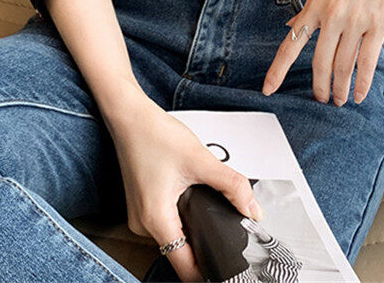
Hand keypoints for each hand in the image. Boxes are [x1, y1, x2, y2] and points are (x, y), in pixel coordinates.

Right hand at [103, 90, 263, 281]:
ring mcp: (140, 216)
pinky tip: (189, 193)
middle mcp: (143, 224)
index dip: (209, 269)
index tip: (228, 265)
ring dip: (193, 225)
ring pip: (174, 235)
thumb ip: (231, 186)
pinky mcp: (141, 205)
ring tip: (205, 203)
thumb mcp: (201, 160)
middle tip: (225, 224)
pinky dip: (182, 214)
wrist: (130, 116)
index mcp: (155, 219)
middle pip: (181, 251)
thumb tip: (253, 209)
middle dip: (205, 242)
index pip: (185, 266)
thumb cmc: (154, 134)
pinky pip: (166, 220)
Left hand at [262, 0, 383, 105]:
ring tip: (339, 99)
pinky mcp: (379, 23)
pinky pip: (367, 62)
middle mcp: (333, 15)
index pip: (291, 44)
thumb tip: (296, 26)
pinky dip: (363, 83)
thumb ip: (313, 5)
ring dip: (340, 89)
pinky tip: (359, 94)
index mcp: (316, 3)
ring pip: (343, 67)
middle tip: (321, 99)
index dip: (278, 71)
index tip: (268, 89)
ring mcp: (356, 20)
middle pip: (320, 63)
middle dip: (319, 87)